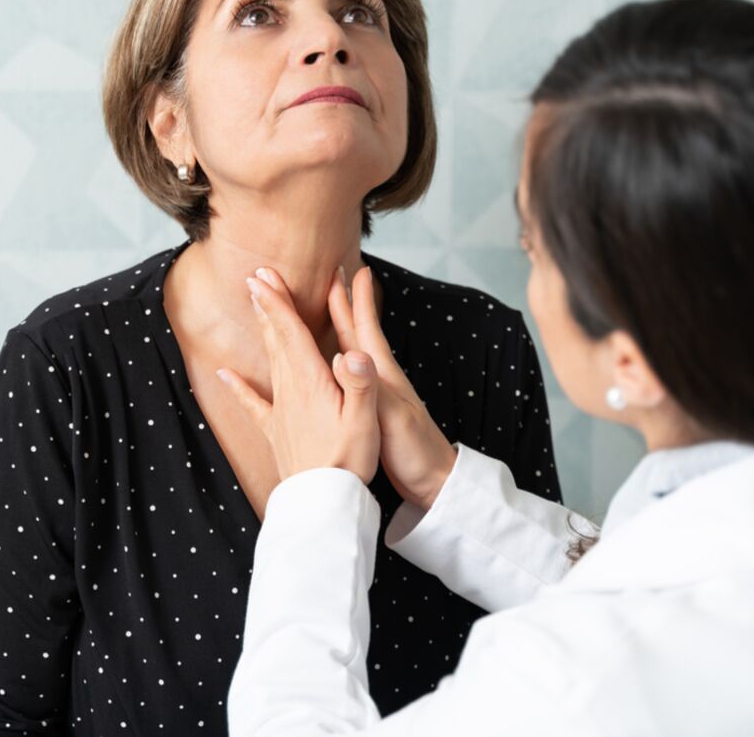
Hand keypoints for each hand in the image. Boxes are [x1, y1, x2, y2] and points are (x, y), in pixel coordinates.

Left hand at [216, 269, 380, 483]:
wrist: (323, 502)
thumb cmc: (349, 460)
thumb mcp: (365, 420)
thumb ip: (361, 383)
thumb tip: (355, 351)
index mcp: (312, 381)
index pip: (291, 332)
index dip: (278, 302)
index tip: (263, 276)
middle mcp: (291, 390)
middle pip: (277, 339)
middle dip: (268, 306)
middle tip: (256, 276)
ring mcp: (280, 410)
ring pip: (269, 360)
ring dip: (263, 331)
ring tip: (255, 306)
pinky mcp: (276, 430)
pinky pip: (252, 403)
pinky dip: (237, 386)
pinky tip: (222, 374)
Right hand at [326, 265, 456, 509]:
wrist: (433, 483)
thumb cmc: (415, 450)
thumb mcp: (392, 417)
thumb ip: (369, 388)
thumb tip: (344, 356)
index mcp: (381, 374)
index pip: (365, 329)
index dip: (357, 300)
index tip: (352, 269)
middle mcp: (376, 377)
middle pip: (355, 332)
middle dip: (342, 304)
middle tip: (331, 274)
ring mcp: (372, 393)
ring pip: (348, 351)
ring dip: (336, 328)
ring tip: (321, 310)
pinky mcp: (366, 410)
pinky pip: (343, 375)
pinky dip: (330, 362)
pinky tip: (324, 365)